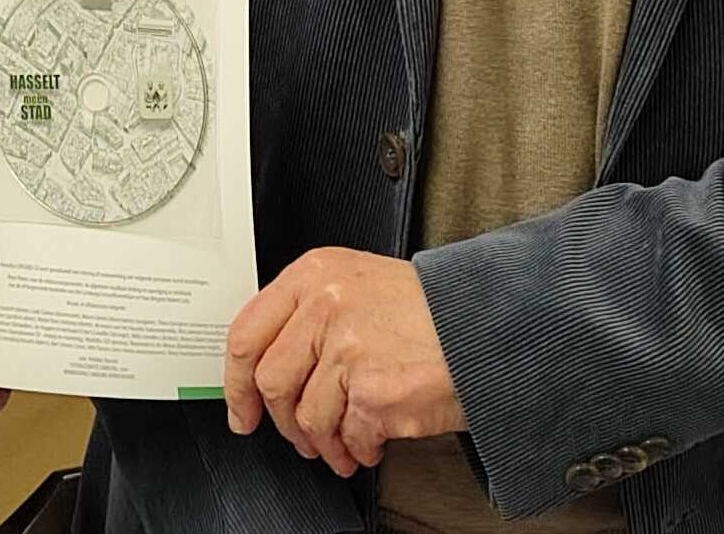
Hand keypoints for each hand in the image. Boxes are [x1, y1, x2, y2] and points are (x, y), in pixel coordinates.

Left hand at [222, 247, 462, 476]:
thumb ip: (310, 314)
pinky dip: (359, 448)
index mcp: (314, 274)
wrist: (488, 325)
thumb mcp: (359, 285)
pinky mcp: (372, 391)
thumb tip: (271, 364)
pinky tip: (373, 440)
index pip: (246, 333)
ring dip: (325, 442)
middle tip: (299, 437)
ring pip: (308, 417)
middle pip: (271, 382)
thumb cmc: (432, 309)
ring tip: (345, 444)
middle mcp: (325, 307)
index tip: (240, 408)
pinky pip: (347, 436)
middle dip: (283, 422)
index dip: (236, 382)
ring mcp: (347, 350)